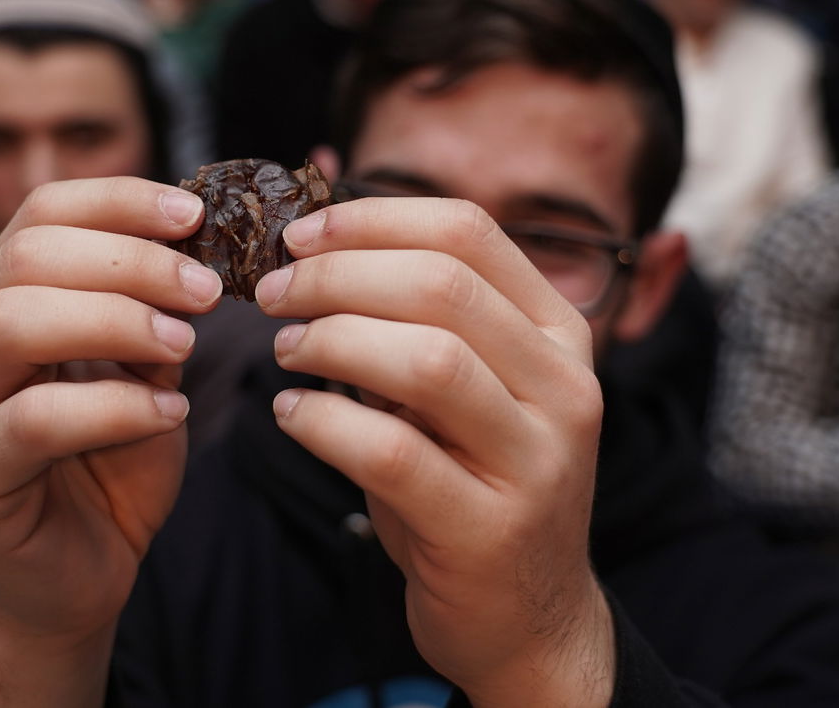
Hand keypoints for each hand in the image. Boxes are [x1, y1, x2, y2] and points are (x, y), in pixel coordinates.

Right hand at [0, 178, 221, 657]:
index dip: (118, 201)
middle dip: (131, 261)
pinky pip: (33, 419)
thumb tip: (198, 244)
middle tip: (206, 290)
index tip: (195, 215)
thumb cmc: (113, 463)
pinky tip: (169, 411)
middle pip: (27, 257)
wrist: (82, 575)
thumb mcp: (146, 368)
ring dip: (117, 320)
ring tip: (186, 343)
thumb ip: (154, 310)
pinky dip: (114, 406)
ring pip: (14, 322)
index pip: (40, 214)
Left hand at [255, 197, 614, 706]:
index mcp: (559, 334)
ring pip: (427, 360)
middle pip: (442, 286)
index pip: (468, 233)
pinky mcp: (490, 531)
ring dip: (332, 341)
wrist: (527, 619)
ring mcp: (536, 461)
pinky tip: (293, 416)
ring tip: (286, 349)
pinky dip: (324, 424)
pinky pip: (393, 454)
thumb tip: (315, 250)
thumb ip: (416, 323)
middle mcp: (565, 388)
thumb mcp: (463, 391)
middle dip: (338, 276)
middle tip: (274, 292)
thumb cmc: (472, 483)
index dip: (372, 219)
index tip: (301, 234)